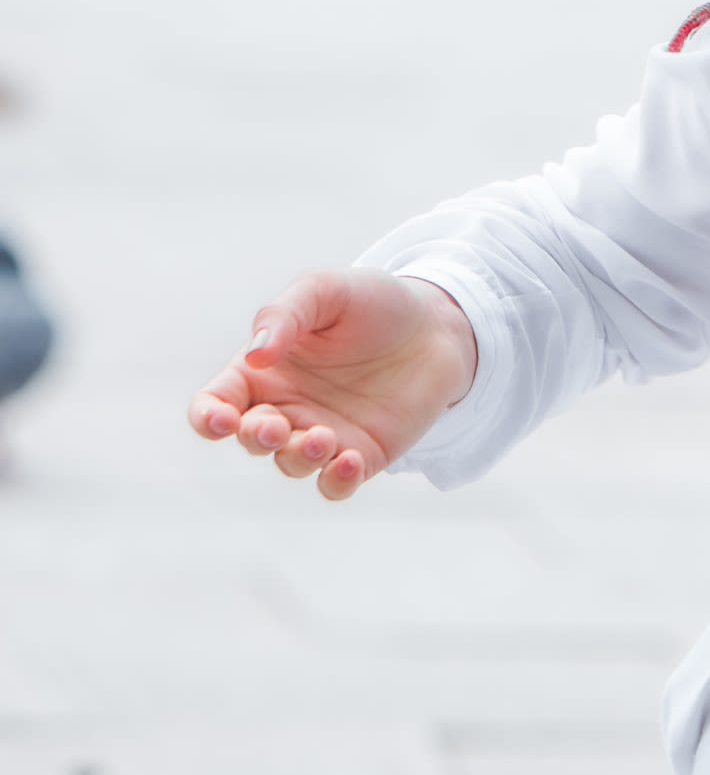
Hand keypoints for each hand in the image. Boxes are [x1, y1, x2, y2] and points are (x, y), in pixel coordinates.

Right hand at [188, 270, 478, 500]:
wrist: (437, 324)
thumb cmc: (372, 302)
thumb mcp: (325, 290)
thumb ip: (284, 315)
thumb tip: (254, 355)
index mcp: (261, 372)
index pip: (214, 404)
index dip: (208, 418)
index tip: (223, 419)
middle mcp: (284, 408)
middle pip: (250, 439)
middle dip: (256, 437)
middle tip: (275, 426)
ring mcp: (321, 435)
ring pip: (290, 464)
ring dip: (297, 458)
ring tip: (322, 438)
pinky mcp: (361, 455)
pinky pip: (334, 484)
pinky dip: (334, 482)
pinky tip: (348, 462)